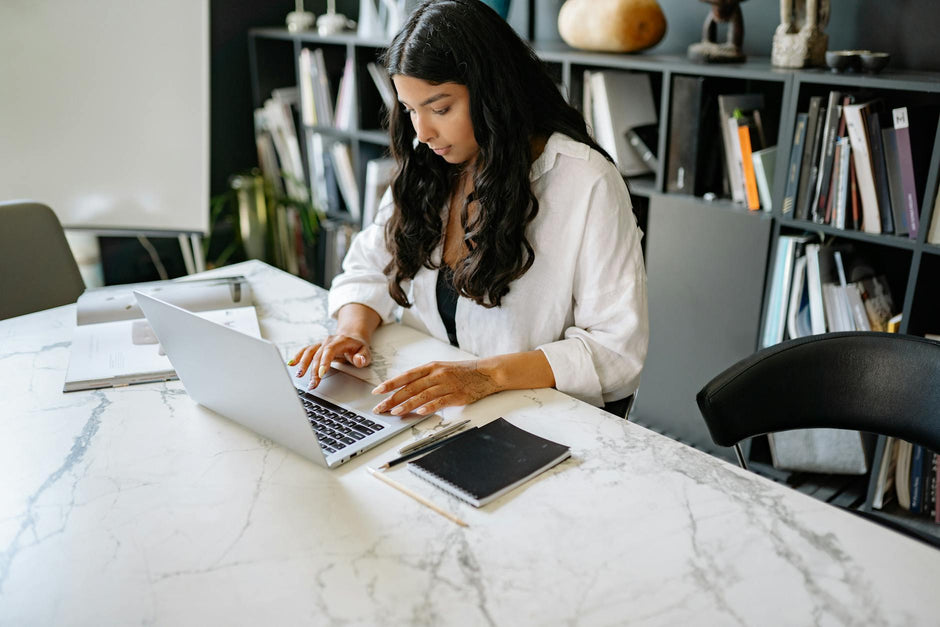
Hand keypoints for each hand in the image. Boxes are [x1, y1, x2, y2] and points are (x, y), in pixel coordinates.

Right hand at [289, 332, 371, 388]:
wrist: (352, 337)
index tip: (321, 373)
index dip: (324, 361)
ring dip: (303, 364)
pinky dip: (298, 357)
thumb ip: (363, 357)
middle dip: (314, 370)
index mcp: (340, 341)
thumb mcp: (366, 352)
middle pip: (318, 355)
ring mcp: (321, 344)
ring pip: (309, 352)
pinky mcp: (317, 347)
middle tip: (312, 384)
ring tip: (299, 375)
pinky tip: (291, 364)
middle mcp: (328, 341)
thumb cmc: (358, 347)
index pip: (330, 350)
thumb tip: (359, 360)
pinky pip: (305, 351)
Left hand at [371, 360, 500, 415]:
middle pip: (411, 387)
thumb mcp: (441, 369)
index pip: (406, 376)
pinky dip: (428, 407)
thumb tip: (404, 389)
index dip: (391, 384)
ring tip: (395, 412)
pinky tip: (419, 412)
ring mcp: (447, 385)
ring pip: (422, 395)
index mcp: (431, 367)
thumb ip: (424, 378)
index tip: (378, 391)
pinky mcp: (457, 395)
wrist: (486, 372)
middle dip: (393, 398)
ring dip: (407, 404)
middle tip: (380, 407)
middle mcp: (437, 374)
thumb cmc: (462, 372)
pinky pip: (440, 402)